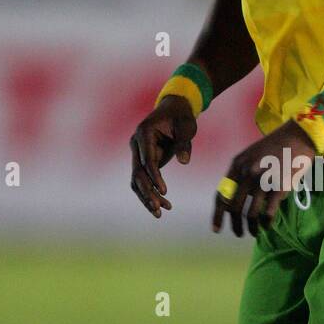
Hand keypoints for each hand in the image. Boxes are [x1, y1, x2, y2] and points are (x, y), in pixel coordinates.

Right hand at [129, 96, 196, 218]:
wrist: (174, 110)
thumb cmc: (181, 117)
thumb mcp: (187, 127)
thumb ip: (184, 144)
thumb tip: (184, 161)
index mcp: (144, 132)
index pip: (147, 159)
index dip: (155, 176)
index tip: (164, 191)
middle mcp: (136, 143)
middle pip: (138, 172)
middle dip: (147, 192)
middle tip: (158, 209)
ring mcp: (137, 153)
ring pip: (137, 180)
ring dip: (147, 197)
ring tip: (160, 213)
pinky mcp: (143, 161)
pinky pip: (143, 180)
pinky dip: (151, 193)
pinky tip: (162, 206)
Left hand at [213, 120, 315, 236]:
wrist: (298, 136)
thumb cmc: (276, 147)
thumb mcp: (251, 155)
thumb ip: (241, 174)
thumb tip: (235, 198)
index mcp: (237, 165)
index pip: (221, 195)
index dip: (218, 215)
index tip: (217, 230)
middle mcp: (247, 173)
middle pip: (234, 207)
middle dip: (235, 225)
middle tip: (239, 234)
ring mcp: (263, 180)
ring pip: (251, 214)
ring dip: (251, 228)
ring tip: (254, 233)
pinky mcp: (279, 187)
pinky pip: (268, 213)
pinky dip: (266, 223)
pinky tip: (266, 226)